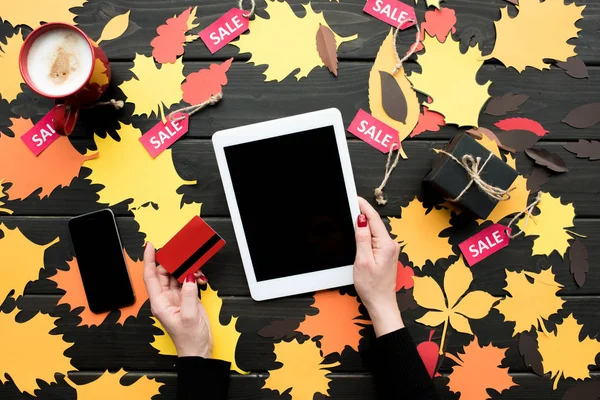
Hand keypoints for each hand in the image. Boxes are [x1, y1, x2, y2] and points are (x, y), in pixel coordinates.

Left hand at [143, 243, 212, 357]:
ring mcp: (175, 298)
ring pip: (177, 275)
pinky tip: (200, 280)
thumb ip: (188, 294)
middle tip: (184, 255)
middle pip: (164, 272)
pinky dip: (194, 277)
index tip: (150, 246)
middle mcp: (165, 298)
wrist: (198, 350)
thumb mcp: (189, 316)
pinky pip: (187, 281)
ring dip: (187, 270)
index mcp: (159, 303)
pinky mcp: (186, 298)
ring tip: (197, 272)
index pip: (150, 276)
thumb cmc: (189, 339)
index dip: (149, 259)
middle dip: (174, 262)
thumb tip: (188, 277)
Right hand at [354, 197, 404, 336]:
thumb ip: (362, 238)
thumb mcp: (362, 261)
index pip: (374, 219)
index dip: (363, 206)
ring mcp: (390, 249)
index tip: (354, 198)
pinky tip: (359, 233)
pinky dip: (367, 233)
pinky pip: (376, 238)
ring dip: (364, 224)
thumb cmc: (372, 287)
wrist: (381, 303)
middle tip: (350, 204)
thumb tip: (362, 220)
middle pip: (375, 223)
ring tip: (352, 216)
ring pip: (375, 231)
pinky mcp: (387, 254)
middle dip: (363, 213)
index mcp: (386, 244)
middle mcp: (391, 245)